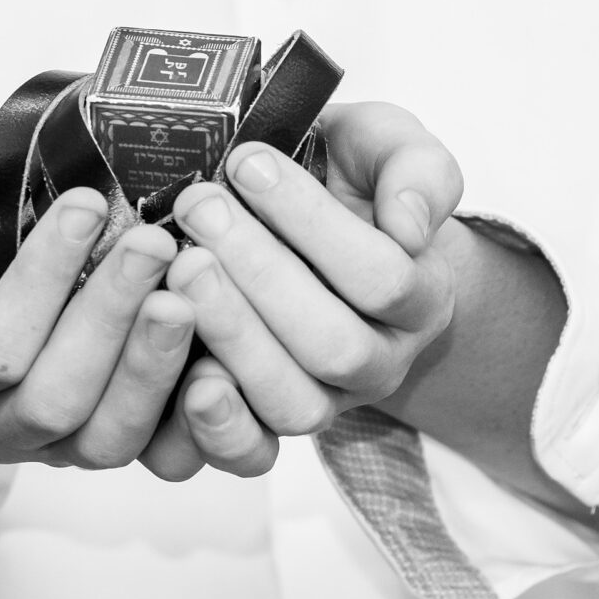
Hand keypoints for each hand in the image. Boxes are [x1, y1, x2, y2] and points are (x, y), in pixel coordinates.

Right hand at [0, 141, 195, 467]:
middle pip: (51, 399)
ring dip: (151, 366)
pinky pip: (162, 458)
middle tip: (153, 244)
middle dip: (107, 316)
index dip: (39, 281)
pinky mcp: (118, 445)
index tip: (87, 204)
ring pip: (108, 437)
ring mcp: (60, 448)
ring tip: (185, 297)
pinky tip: (218, 358)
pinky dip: (195, 418)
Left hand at [139, 102, 463, 479]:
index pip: (380, 275)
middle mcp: (380, 361)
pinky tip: (178, 367)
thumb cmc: (352, 185)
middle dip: (260, 273)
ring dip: (232, 334)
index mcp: (420, 298)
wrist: (324, 229)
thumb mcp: (390, 151)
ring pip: (292, 401)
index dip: (312, 222)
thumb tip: (409, 226)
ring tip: (181, 267)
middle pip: (333, 345)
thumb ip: (416, 171)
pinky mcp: (268, 422)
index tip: (249, 161)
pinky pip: (250, 447)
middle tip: (200, 206)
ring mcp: (326, 400)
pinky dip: (215, 420)